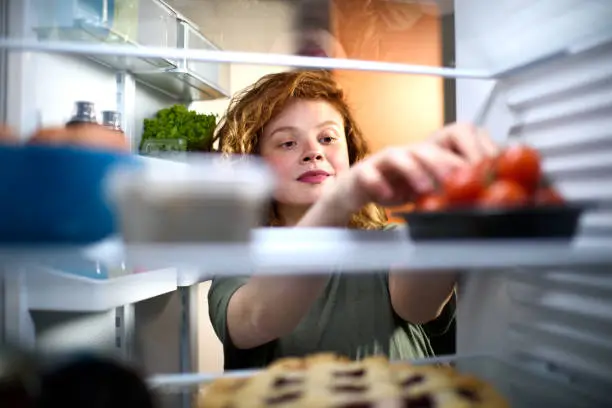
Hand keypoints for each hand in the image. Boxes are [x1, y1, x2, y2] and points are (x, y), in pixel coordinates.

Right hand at [323, 123, 498, 214]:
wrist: (356, 191)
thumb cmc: (395, 188)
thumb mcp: (428, 188)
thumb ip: (452, 189)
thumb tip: (486, 198)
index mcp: (427, 154)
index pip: (451, 140)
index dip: (469, 150)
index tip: (484, 169)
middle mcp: (407, 153)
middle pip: (426, 149)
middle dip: (445, 162)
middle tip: (460, 178)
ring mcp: (383, 161)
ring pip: (398, 157)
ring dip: (413, 171)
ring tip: (424, 190)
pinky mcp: (363, 172)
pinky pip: (370, 174)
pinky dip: (378, 184)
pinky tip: (388, 197)